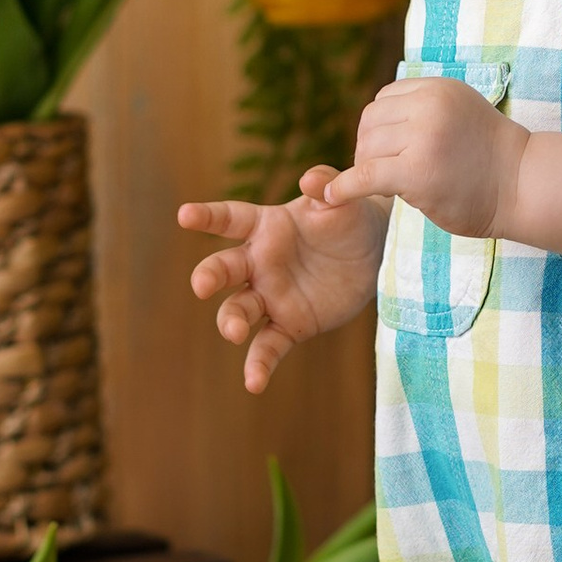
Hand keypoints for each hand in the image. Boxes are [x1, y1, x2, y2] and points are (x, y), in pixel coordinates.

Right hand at [178, 172, 385, 392]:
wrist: (375, 255)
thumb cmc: (350, 219)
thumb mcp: (342, 200)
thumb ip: (327, 186)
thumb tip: (311, 178)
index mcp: (266, 227)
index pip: (229, 219)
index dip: (207, 216)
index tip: (185, 215)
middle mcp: (259, 263)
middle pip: (224, 268)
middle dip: (209, 276)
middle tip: (202, 284)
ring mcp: (270, 297)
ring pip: (239, 310)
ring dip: (231, 321)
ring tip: (234, 332)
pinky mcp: (289, 326)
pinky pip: (268, 347)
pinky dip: (258, 365)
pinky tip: (253, 383)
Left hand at [330, 76, 519, 240]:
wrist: (523, 184)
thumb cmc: (490, 157)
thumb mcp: (457, 112)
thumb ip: (421, 110)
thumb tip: (371, 123)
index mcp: (437, 87)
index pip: (384, 99)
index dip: (381, 128)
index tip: (392, 151)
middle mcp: (429, 105)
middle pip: (370, 122)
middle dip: (371, 149)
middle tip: (389, 174)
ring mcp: (424, 137)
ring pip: (366, 149)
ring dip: (369, 170)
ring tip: (394, 185)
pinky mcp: (418, 171)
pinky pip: (365, 176)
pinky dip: (344, 187)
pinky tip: (334, 197)